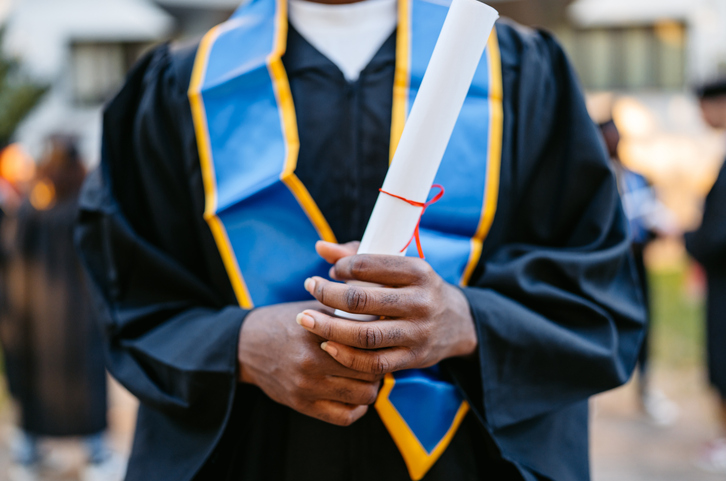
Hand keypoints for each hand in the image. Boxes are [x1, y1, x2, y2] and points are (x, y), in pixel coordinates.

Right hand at [238, 300, 381, 425]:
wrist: (247, 345)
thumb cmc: (286, 322)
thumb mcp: (313, 307)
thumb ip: (345, 311)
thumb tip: (382, 314)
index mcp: (316, 333)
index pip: (365, 344)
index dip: (380, 343)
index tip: (383, 340)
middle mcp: (310, 362)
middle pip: (367, 371)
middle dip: (379, 365)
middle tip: (380, 359)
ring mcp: (306, 387)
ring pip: (361, 396)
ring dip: (371, 388)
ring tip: (369, 377)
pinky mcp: (301, 405)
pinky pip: (343, 417)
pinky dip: (358, 409)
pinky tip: (357, 397)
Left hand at [297, 241, 477, 376]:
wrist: (455, 323)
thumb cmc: (414, 288)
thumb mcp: (398, 267)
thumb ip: (358, 255)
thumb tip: (320, 247)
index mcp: (418, 271)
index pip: (367, 266)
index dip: (341, 267)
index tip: (330, 271)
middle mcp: (420, 301)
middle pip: (361, 301)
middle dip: (327, 294)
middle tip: (309, 288)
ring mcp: (417, 333)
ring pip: (365, 335)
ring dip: (329, 328)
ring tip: (306, 319)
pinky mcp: (413, 358)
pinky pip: (374, 363)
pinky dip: (346, 356)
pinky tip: (327, 345)